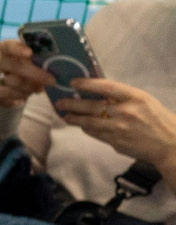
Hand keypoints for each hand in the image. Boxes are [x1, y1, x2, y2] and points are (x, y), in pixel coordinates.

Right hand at [0, 38, 51, 111]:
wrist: (9, 85)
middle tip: (51, 81)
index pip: (9, 46)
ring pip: (11, 81)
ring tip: (38, 89)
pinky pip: (5, 94)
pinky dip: (17, 96)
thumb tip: (52, 66)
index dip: (19, 49)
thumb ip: (38, 60)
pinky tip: (23, 98)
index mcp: (5, 47)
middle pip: (14, 66)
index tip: (30, 54)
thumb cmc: (25, 68)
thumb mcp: (31, 60)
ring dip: (28, 87)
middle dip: (35, 74)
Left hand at [51, 77, 175, 169]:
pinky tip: (80, 125)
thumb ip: (123, 96)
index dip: (87, 84)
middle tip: (60, 102)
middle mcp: (126, 112)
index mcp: (135, 97)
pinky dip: (86, 128)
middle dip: (73, 104)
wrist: (168, 142)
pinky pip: (95, 134)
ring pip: (90, 122)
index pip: (107, 87)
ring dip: (75, 119)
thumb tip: (97, 91)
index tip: (73, 82)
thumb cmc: (156, 117)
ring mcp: (119, 128)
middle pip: (93, 106)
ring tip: (65, 115)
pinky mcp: (115, 142)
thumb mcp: (144, 100)